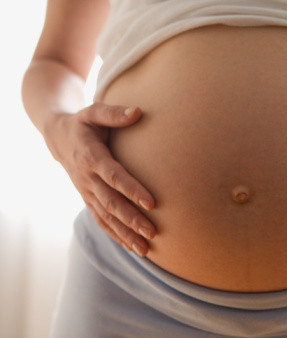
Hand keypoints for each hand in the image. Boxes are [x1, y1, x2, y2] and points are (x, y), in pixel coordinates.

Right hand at [44, 103, 155, 255]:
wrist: (58, 138)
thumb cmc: (83, 123)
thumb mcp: (94, 112)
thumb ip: (114, 113)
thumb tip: (139, 111)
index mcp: (91, 157)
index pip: (113, 176)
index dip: (131, 190)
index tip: (152, 202)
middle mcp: (87, 178)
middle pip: (110, 203)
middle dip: (131, 219)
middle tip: (153, 232)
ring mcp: (86, 192)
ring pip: (106, 217)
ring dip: (125, 234)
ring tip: (146, 250)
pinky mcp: (88, 199)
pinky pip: (101, 220)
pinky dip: (115, 235)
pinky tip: (132, 247)